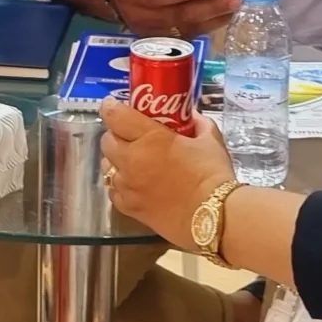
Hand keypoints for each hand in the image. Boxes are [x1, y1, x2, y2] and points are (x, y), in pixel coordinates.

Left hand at [99, 93, 237, 252]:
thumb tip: (192, 117)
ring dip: (115, 160)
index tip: (113, 105)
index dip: (111, 107)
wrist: (214, 216)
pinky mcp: (129, 208)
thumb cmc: (213, 174)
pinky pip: (113, 191)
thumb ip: (198, 124)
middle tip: (129, 135)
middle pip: (107, 140)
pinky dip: (120, 184)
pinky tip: (134, 184)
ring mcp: (127, 185)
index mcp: (149, 138)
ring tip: (132, 161)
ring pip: (106, 166)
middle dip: (115, 134)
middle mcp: (131, 159)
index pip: (115, 116)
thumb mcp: (210, 139)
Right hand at [104, 0, 237, 38]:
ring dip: (214, 18)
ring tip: (234, 5)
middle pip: (177, 15)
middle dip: (208, 7)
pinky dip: (210, 25)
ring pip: (187, 28)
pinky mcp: (164, 40)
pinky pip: (190, 34)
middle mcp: (141, 15)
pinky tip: (226, 14)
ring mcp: (152, 31)